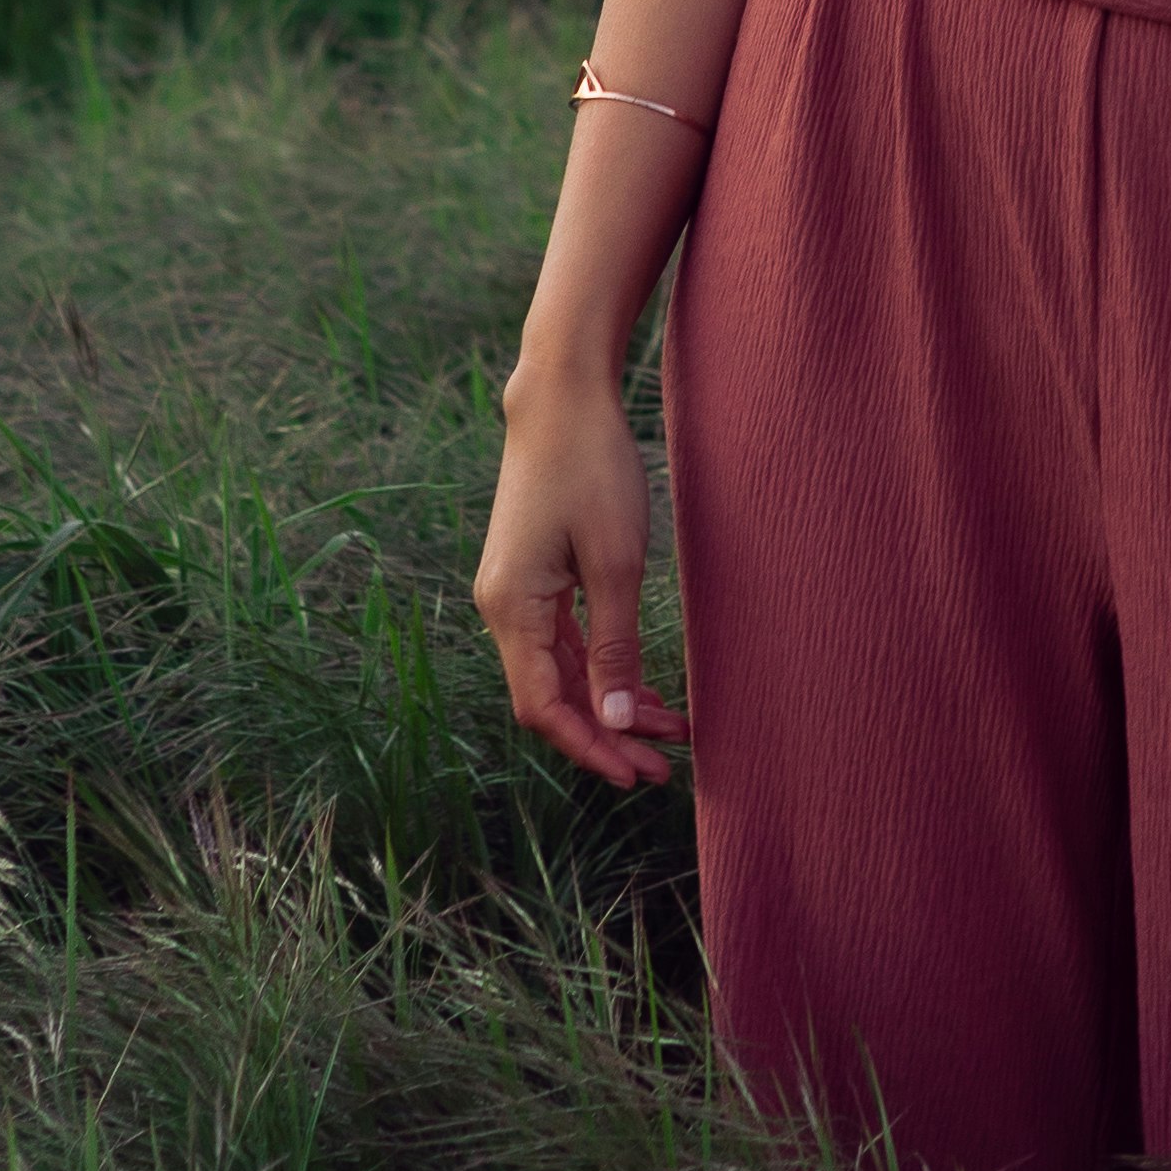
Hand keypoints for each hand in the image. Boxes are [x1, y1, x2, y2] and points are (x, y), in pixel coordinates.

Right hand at [473, 353, 688, 791]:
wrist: (562, 396)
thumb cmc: (591, 468)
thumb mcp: (615, 562)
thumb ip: (614, 646)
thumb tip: (612, 722)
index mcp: (511, 609)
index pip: (542, 707)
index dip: (588, 748)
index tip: (638, 773)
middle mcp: (502, 608)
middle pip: (550, 697)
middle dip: (606, 734)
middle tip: (665, 765)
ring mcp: (515, 592)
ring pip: (560, 672)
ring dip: (609, 703)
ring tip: (668, 730)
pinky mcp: (533, 575)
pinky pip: (563, 641)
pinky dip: (601, 667)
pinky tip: (641, 685)